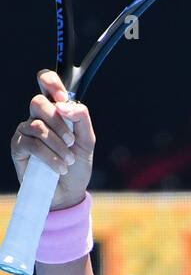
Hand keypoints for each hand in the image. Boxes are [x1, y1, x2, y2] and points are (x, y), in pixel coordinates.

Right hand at [10, 69, 94, 211]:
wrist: (68, 192)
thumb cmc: (77, 165)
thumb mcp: (87, 141)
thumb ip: (81, 118)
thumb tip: (64, 105)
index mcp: (55, 110)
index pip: (45, 82)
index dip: (51, 82)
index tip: (63, 97)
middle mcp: (37, 117)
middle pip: (38, 102)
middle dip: (59, 123)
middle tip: (71, 141)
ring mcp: (25, 131)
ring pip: (37, 125)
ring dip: (57, 145)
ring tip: (69, 160)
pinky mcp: (18, 147)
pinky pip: (32, 144)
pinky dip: (50, 157)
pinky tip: (60, 168)